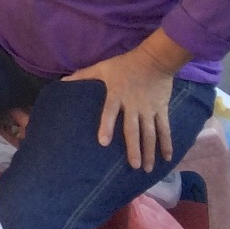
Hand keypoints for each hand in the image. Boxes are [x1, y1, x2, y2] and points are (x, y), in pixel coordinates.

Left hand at [64, 44, 177, 168]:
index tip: (103, 142)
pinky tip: (168, 157)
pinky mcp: (161, 109)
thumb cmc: (125, 65)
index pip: (109, 112)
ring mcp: (148, 109)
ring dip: (149, 151)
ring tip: (147, 169)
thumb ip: (83, 76)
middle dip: (133, 148)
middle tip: (133, 166)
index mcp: (116, 95)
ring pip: (150, 133)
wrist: (154, 59)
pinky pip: (165, 128)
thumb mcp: (101, 68)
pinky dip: (167, 143)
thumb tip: (62, 81)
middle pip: (133, 129)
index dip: (106, 126)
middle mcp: (133, 105)